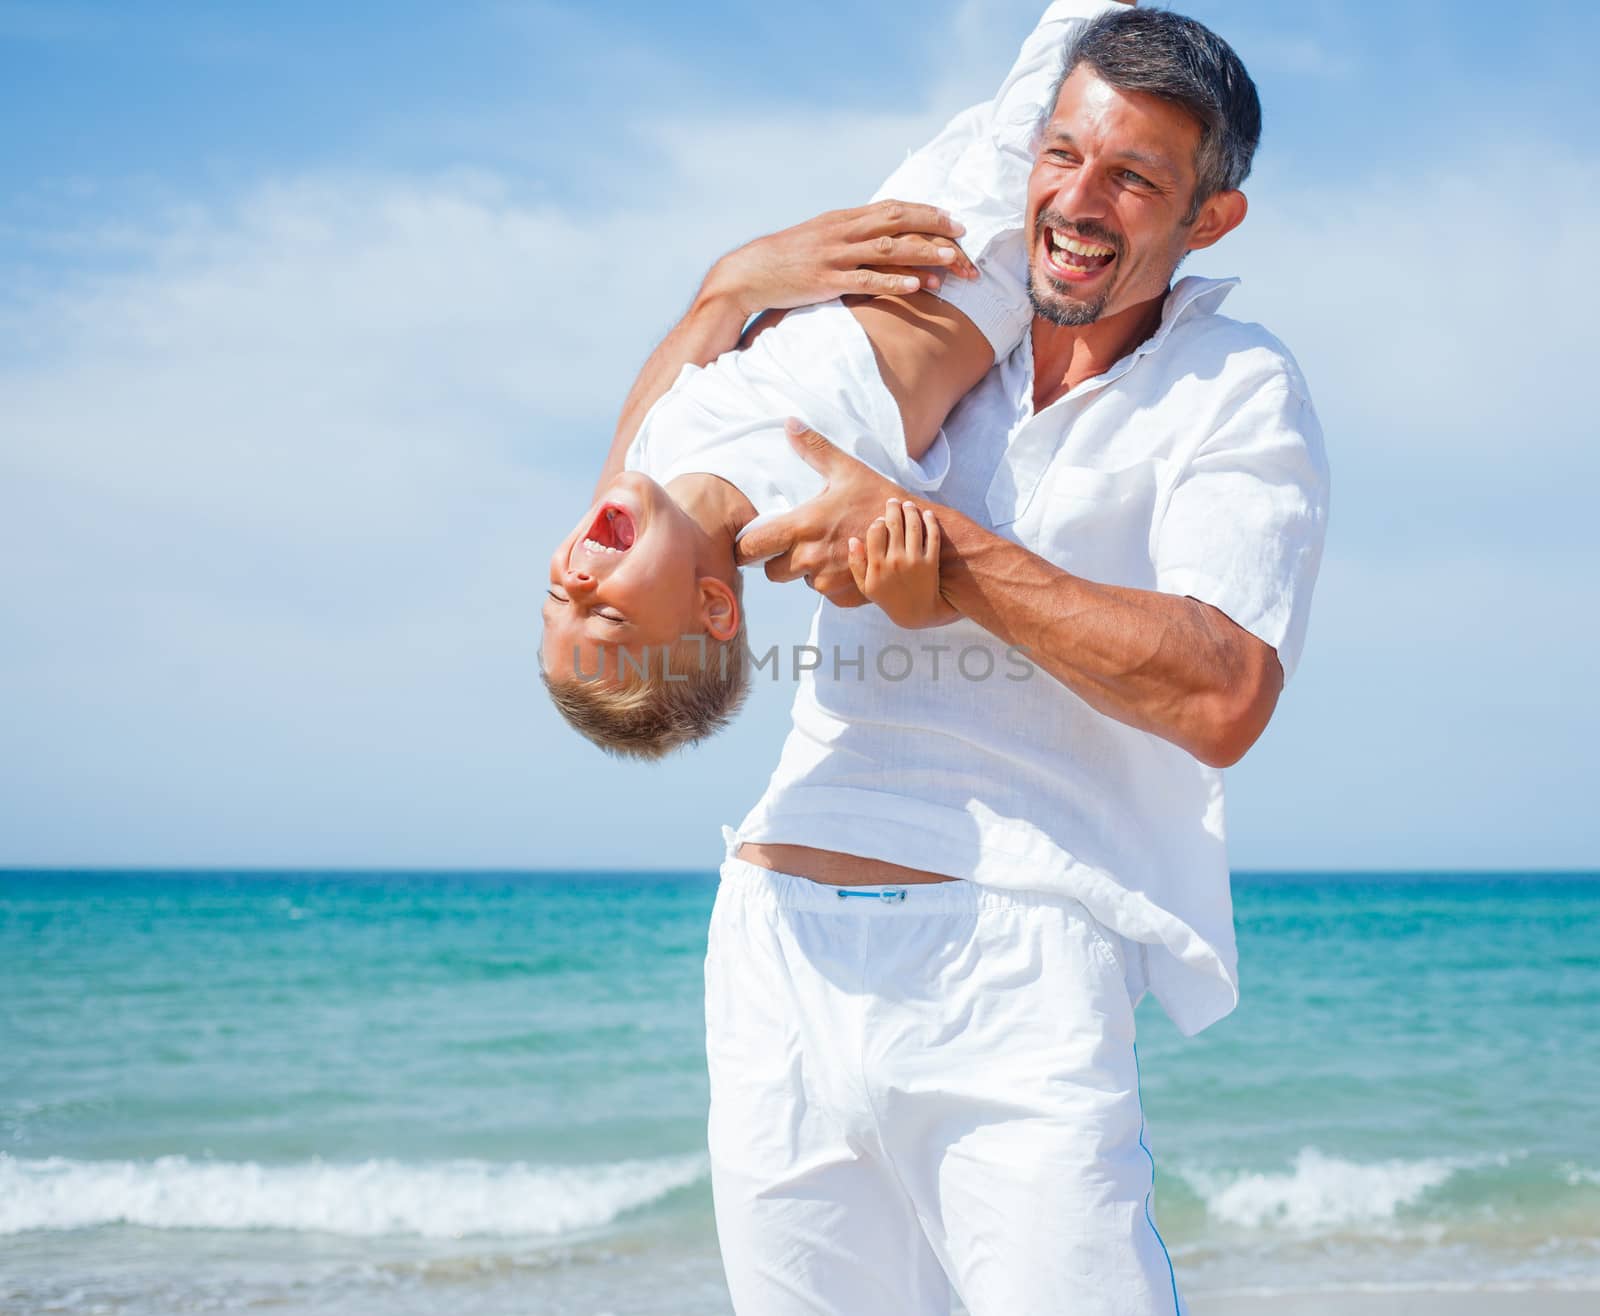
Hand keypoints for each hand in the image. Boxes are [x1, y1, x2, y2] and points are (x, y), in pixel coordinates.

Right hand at [703, 200, 978, 320]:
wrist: (748, 272)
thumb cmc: (786, 260)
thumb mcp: (819, 239)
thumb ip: (848, 236)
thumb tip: (876, 239)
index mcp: (843, 219)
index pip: (892, 208)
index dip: (925, 212)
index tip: (953, 220)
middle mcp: (842, 232)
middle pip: (897, 221)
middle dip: (933, 226)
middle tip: (964, 236)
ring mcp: (835, 256)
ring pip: (888, 249)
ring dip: (923, 253)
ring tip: (952, 260)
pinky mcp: (827, 282)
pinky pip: (866, 280)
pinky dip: (894, 282)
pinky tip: (916, 285)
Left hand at [735, 419, 916, 608]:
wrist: (916, 534)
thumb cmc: (879, 499)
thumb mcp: (847, 470)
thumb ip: (814, 448)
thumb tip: (789, 423)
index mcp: (803, 527)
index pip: (751, 548)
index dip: (748, 546)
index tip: (755, 540)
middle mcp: (809, 559)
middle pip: (772, 572)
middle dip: (779, 560)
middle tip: (797, 543)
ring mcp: (826, 581)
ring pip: (800, 582)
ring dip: (807, 570)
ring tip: (829, 549)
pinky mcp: (843, 596)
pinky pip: (824, 593)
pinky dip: (830, 581)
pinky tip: (846, 562)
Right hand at [848, 498, 958, 628]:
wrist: (917, 613)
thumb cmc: (888, 599)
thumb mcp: (866, 587)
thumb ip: (857, 564)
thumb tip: (853, 540)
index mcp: (876, 566)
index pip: (875, 532)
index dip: (878, 522)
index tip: (881, 520)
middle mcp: (895, 561)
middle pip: (894, 524)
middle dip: (893, 509)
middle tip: (894, 502)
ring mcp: (914, 561)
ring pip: (913, 526)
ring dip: (911, 511)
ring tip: (909, 505)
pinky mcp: (932, 563)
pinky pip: (932, 536)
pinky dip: (930, 521)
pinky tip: (927, 514)